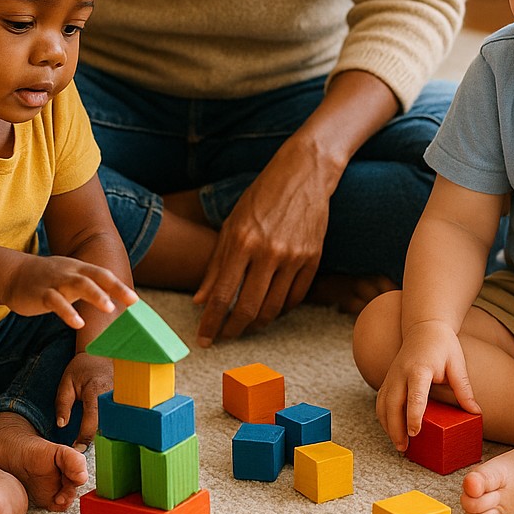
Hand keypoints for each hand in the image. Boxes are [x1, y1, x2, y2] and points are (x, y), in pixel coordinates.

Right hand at [3, 253, 135, 328]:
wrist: (13, 275)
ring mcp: (55, 281)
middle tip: (130, 301)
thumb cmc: (48, 281)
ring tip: (109, 308)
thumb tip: (113, 301)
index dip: (119, 286)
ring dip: (95, 295)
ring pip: (77, 284)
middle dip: (113, 287)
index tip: (135, 301)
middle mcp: (70, 271)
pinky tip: (78, 323)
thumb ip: (89, 288)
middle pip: (95, 276)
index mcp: (79, 269)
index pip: (103, 275)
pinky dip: (68, 312)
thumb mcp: (70, 280)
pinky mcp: (41, 293)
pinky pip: (56, 301)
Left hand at [55, 353, 115, 450]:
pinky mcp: (126, 400)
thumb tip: (62, 425)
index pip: (93, 419)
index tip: (77, 448)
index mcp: (96, 390)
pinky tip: (106, 432)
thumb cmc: (82, 369)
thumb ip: (62, 404)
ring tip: (94, 440)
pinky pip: (120, 418)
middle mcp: (112, 395)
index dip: (85, 437)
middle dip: (97, 439)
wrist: (100, 355)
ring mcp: (122, 397)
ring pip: (117, 423)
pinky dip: (113, 427)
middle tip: (84, 446)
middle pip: (108, 425)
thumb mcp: (66, 383)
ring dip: (106, 434)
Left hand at [192, 139, 330, 345]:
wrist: (304, 174)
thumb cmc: (261, 196)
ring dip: (256, 324)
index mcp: (242, 241)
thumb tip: (199, 300)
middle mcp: (268, 252)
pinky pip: (296, 298)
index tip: (203, 339)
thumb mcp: (231, 224)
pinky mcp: (313, 259)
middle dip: (232, 330)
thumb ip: (216, 264)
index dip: (210, 322)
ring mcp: (294, 257)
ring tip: (245, 326)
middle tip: (223, 338)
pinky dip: (281, 310)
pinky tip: (270, 309)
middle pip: (248, 308)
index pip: (221, 294)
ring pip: (273, 308)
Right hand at [375, 322, 479, 452]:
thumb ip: (464, 389)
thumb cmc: (443, 345)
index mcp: (419, 369)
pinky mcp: (388, 378)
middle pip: (393, 403)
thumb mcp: (457, 364)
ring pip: (383, 404)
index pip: (414, 395)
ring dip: (387, 425)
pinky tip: (391, 430)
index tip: (415, 433)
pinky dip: (383, 417)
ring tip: (398, 445)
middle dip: (396, 428)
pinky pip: (381, 400)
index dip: (413, 415)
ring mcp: (392, 375)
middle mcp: (401, 372)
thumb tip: (475, 412)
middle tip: (404, 449)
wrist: (424, 326)